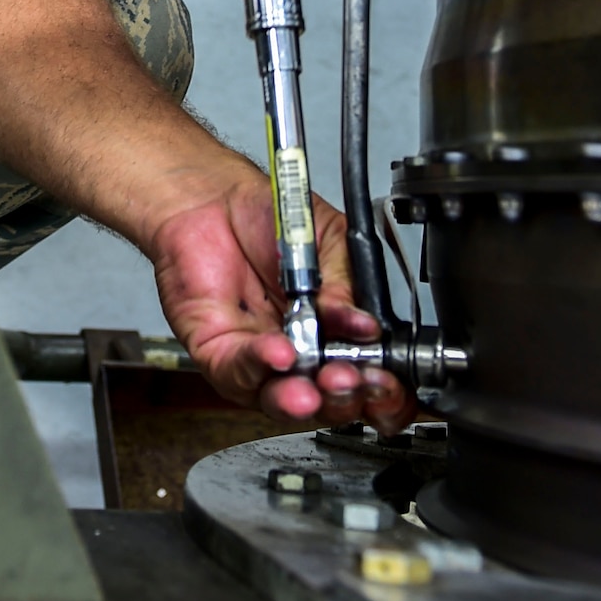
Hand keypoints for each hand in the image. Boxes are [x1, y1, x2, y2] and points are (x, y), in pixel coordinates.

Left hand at [148, 174, 414, 431]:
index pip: (370, 383)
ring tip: (321, 381)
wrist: (213, 197)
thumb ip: (349, 284)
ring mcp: (261, 359)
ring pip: (283, 401)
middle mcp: (302, 354)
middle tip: (353, 377)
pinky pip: (239, 372)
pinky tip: (280, 352)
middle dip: (347, 398)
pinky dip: (261, 365)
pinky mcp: (219, 353)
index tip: (387, 379)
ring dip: (305, 397)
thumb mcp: (329, 241)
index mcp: (337, 334)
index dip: (385, 393)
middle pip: (331, 403)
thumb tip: (364, 325)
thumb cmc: (267, 220)